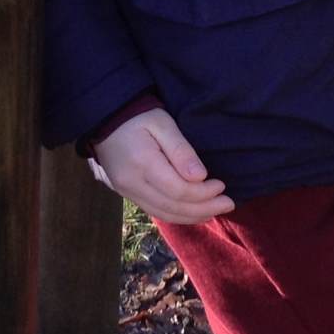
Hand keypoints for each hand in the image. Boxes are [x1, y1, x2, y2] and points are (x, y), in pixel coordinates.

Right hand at [93, 106, 234, 224]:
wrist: (105, 118)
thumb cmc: (138, 117)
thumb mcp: (162, 123)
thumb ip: (181, 150)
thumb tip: (201, 177)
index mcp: (143, 164)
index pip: (179, 191)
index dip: (204, 194)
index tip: (222, 185)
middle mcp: (132, 184)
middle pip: (173, 208)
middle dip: (204, 209)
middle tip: (228, 204)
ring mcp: (127, 192)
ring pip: (164, 214)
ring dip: (192, 216)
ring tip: (216, 211)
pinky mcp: (127, 194)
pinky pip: (155, 210)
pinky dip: (177, 215)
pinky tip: (193, 212)